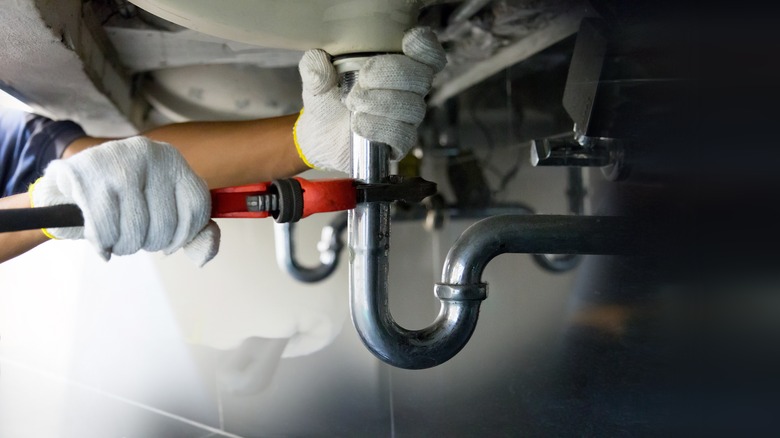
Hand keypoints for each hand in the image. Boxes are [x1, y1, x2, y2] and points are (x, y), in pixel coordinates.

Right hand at [30, 137, 219, 265]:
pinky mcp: (87, 175)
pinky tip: (101, 238)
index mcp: (172, 160)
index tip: (170, 243)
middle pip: (166, 224)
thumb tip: (203, 257)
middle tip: (134, 235)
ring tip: (116, 235)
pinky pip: (106, 230)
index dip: (185, 235)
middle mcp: (149, 154)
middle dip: (149, 242)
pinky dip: (103, 243)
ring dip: (125, 246)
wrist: (67, 187)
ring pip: (137, 230)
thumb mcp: (162, 209)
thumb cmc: (121, 201)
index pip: (197, 206)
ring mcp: (118, 161)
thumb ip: (193, 233)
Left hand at [294, 27, 446, 173]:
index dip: (426, 48)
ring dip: (380, 103)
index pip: (429, 56)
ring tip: (353, 104)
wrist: (319, 135)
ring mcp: (407, 118)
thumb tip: (320, 65)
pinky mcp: (401, 143)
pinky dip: (379, 128)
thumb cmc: (327, 99)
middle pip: (422, 77)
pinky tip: (358, 125)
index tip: (407, 42)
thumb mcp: (316, 76)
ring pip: (412, 107)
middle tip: (361, 81)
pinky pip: (403, 135)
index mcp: (398, 65)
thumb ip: (315, 64)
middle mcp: (409, 90)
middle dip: (390, 74)